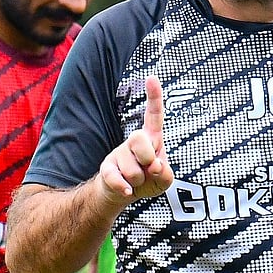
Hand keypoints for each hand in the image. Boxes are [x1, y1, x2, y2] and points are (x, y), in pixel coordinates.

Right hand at [98, 76, 173, 202]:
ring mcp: (118, 153)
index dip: (154, 97)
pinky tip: (127, 190)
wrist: (125, 194)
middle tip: (148, 170)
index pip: (154, 115)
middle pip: (140, 139)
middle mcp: (133, 142)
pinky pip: (117, 179)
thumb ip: (166, 173)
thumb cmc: (148, 181)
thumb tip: (155, 166)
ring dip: (139, 181)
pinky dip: (126, 189)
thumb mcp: (164, 180)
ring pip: (132, 168)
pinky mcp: (106, 168)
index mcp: (151, 138)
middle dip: (148, 159)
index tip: (152, 78)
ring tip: (137, 181)